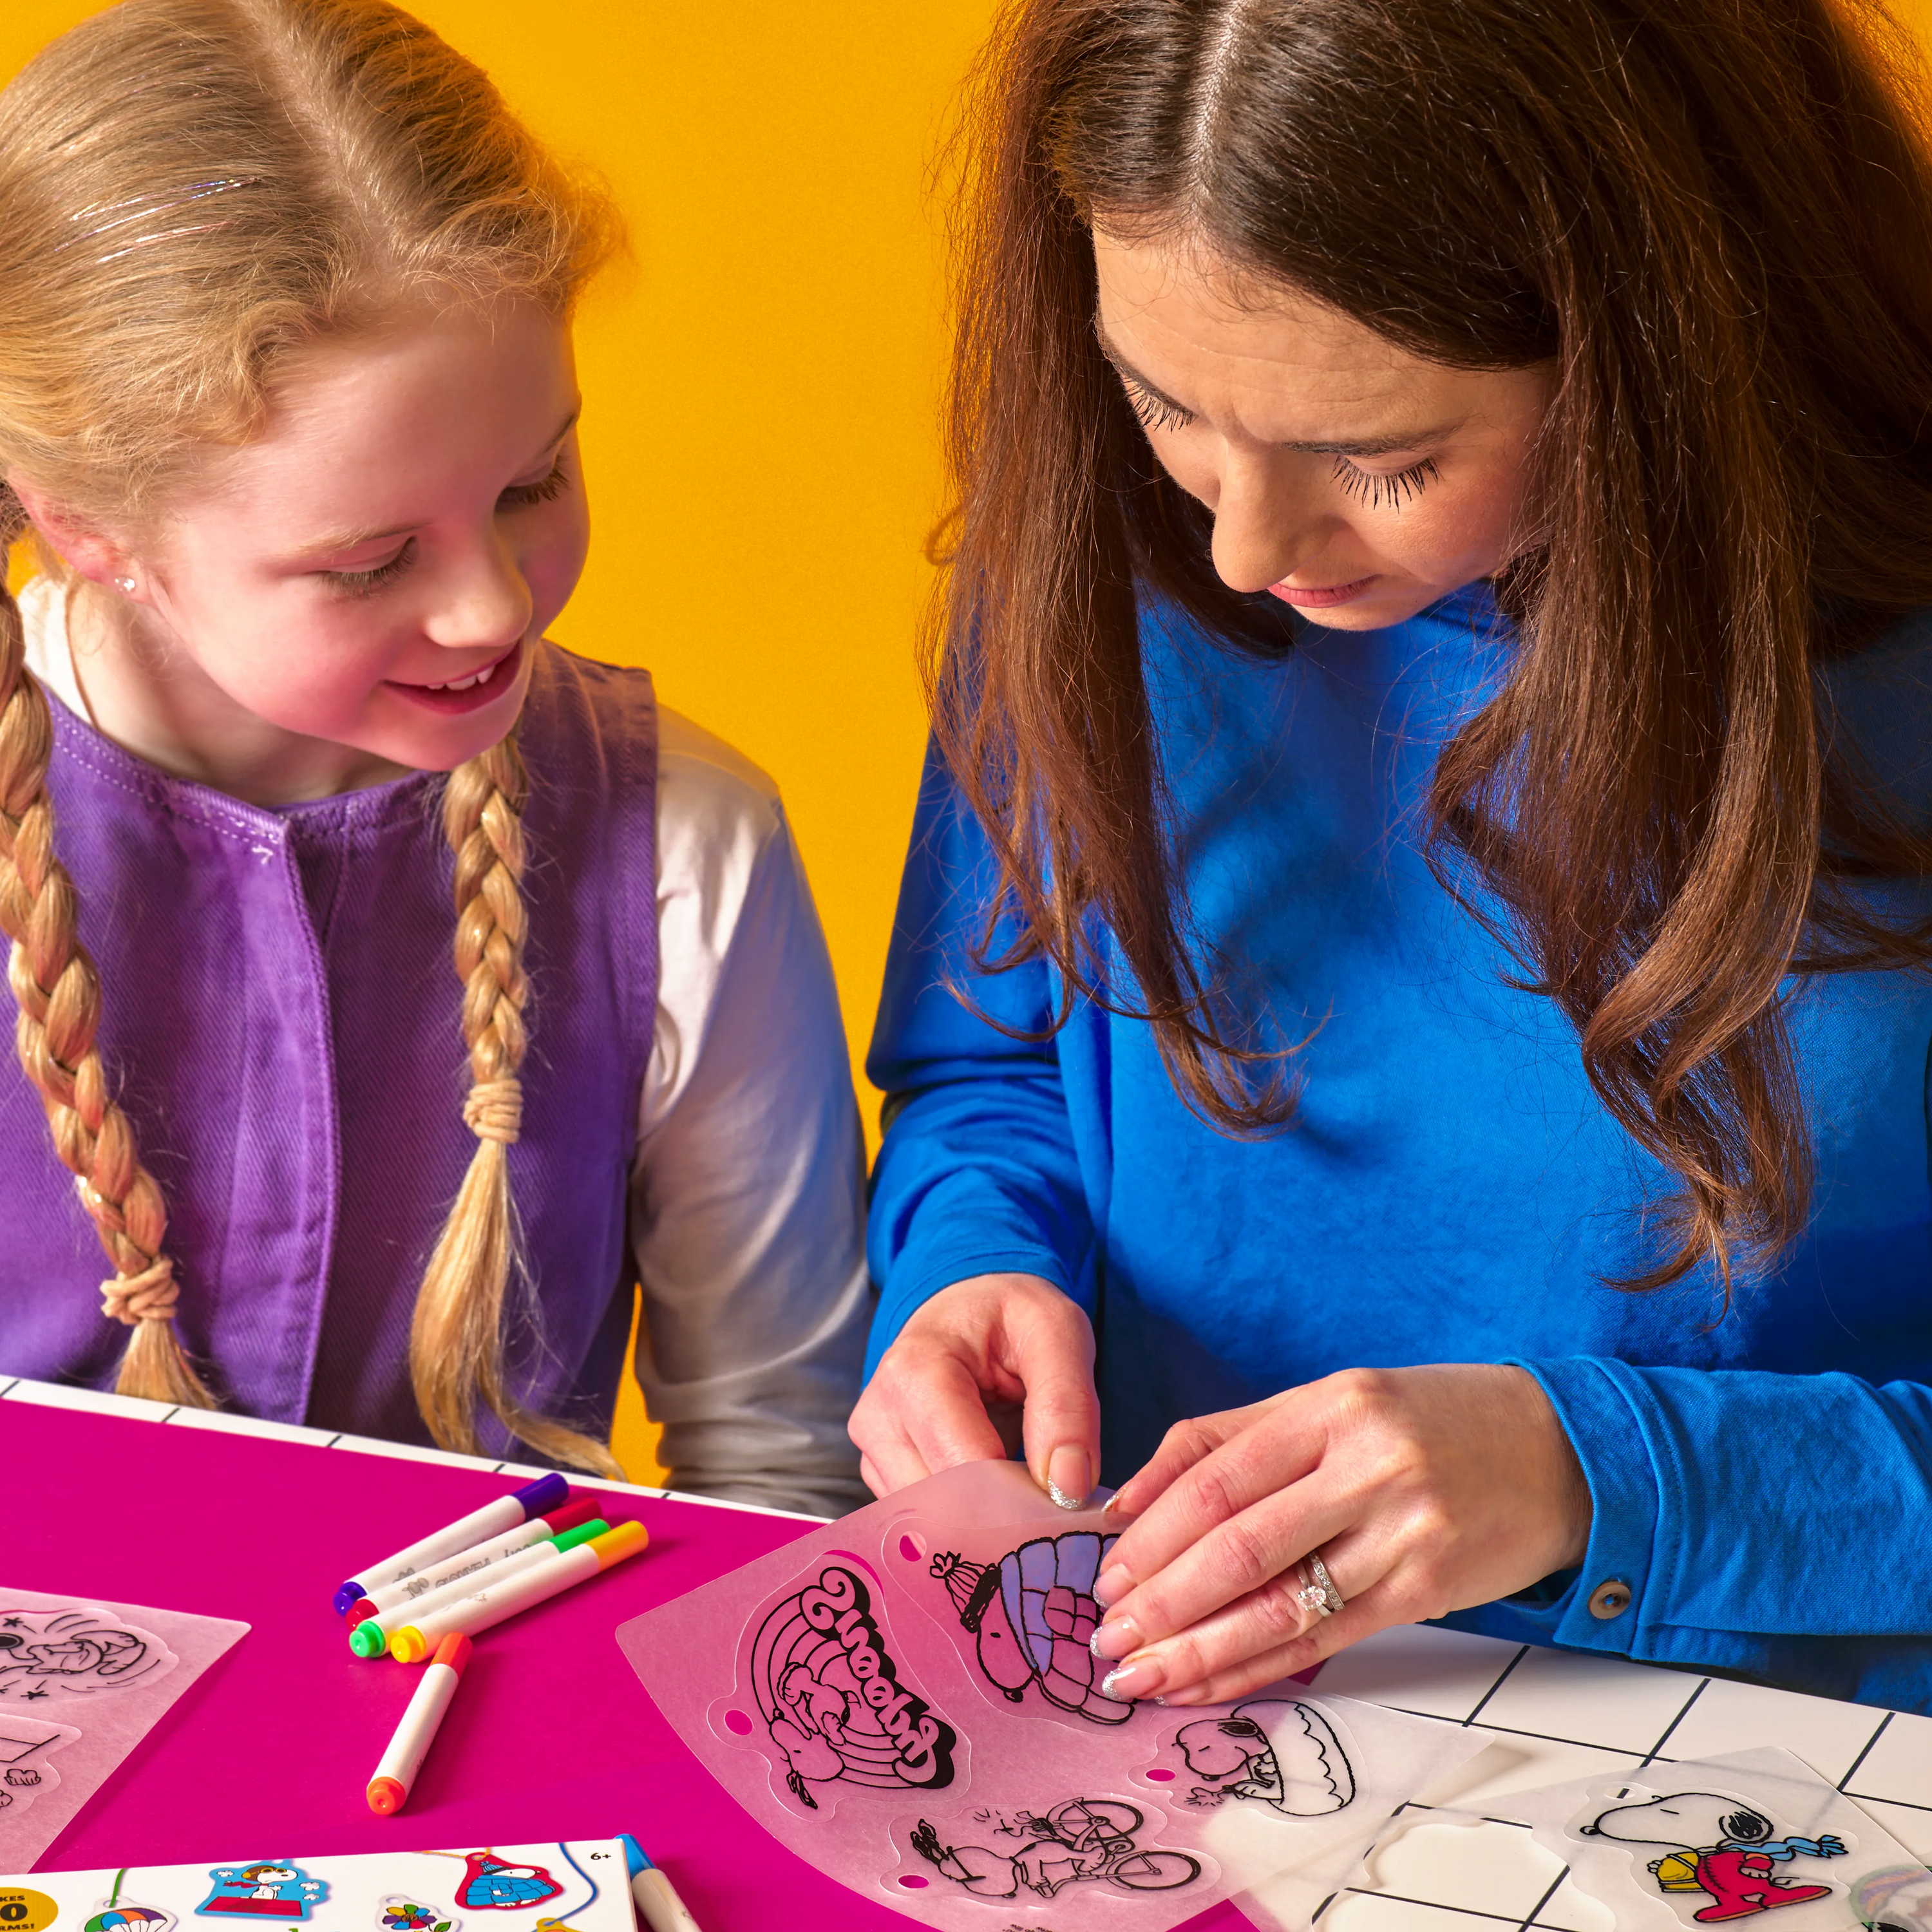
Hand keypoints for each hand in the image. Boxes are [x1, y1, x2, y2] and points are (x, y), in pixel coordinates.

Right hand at [848, 1272, 1099, 1504]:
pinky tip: (997, 1494)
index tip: (1067, 1506)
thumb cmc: (1011, 1315)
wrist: (970, 1305)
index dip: (1021, 1497)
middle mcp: (877, 1418)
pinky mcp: (881, 1475)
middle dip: (1003, 1518)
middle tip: (1054, 1506)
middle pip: (942, 1506)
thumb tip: (1068, 1488)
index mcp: (914, 1372)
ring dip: (985, 1524)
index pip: (964, 1469)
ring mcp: (873, 1451)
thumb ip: (1068, 1406)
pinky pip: (925, 1523)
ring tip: (1026, 1491)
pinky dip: (967, 1522)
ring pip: (931, 1525)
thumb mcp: (1058, 1333)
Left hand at [1086, 1364, 1591, 1704]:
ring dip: (1199, 1650)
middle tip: (1108, 1634)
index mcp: (1332, 1406)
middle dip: (1162, 1599)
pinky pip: (1326, 1639)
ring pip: (1279, 1605)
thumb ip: (1229, 1439)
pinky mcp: (1428, 1590)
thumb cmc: (1429, 1420)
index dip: (1152, 1531)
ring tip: (1141, 1674)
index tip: (1105, 1569)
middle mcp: (1367, 1467)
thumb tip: (1129, 1500)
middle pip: (1239, 1544)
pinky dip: (1258, 1668)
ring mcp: (1402, 1533)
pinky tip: (1210, 1684)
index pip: (1218, 1475)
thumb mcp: (1332, 1400)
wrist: (1561, 1450)